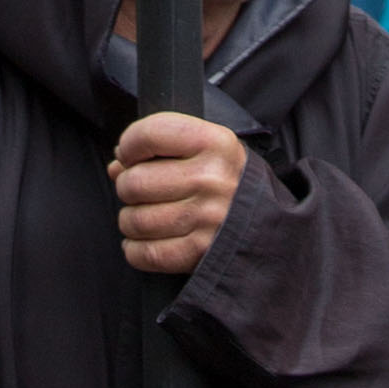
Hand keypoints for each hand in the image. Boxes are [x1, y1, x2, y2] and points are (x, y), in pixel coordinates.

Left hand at [113, 110, 248, 280]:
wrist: (272, 227)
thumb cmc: (231, 183)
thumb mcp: (211, 149)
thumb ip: (163, 148)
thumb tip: (116, 166)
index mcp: (215, 143)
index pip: (149, 134)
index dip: (129, 144)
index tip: (131, 154)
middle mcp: (211, 179)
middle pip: (134, 182)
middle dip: (128, 188)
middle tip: (143, 191)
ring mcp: (206, 218)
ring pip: (134, 220)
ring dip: (131, 220)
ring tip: (147, 216)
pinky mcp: (200, 252)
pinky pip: (145, 253)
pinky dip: (136, 250)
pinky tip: (146, 240)